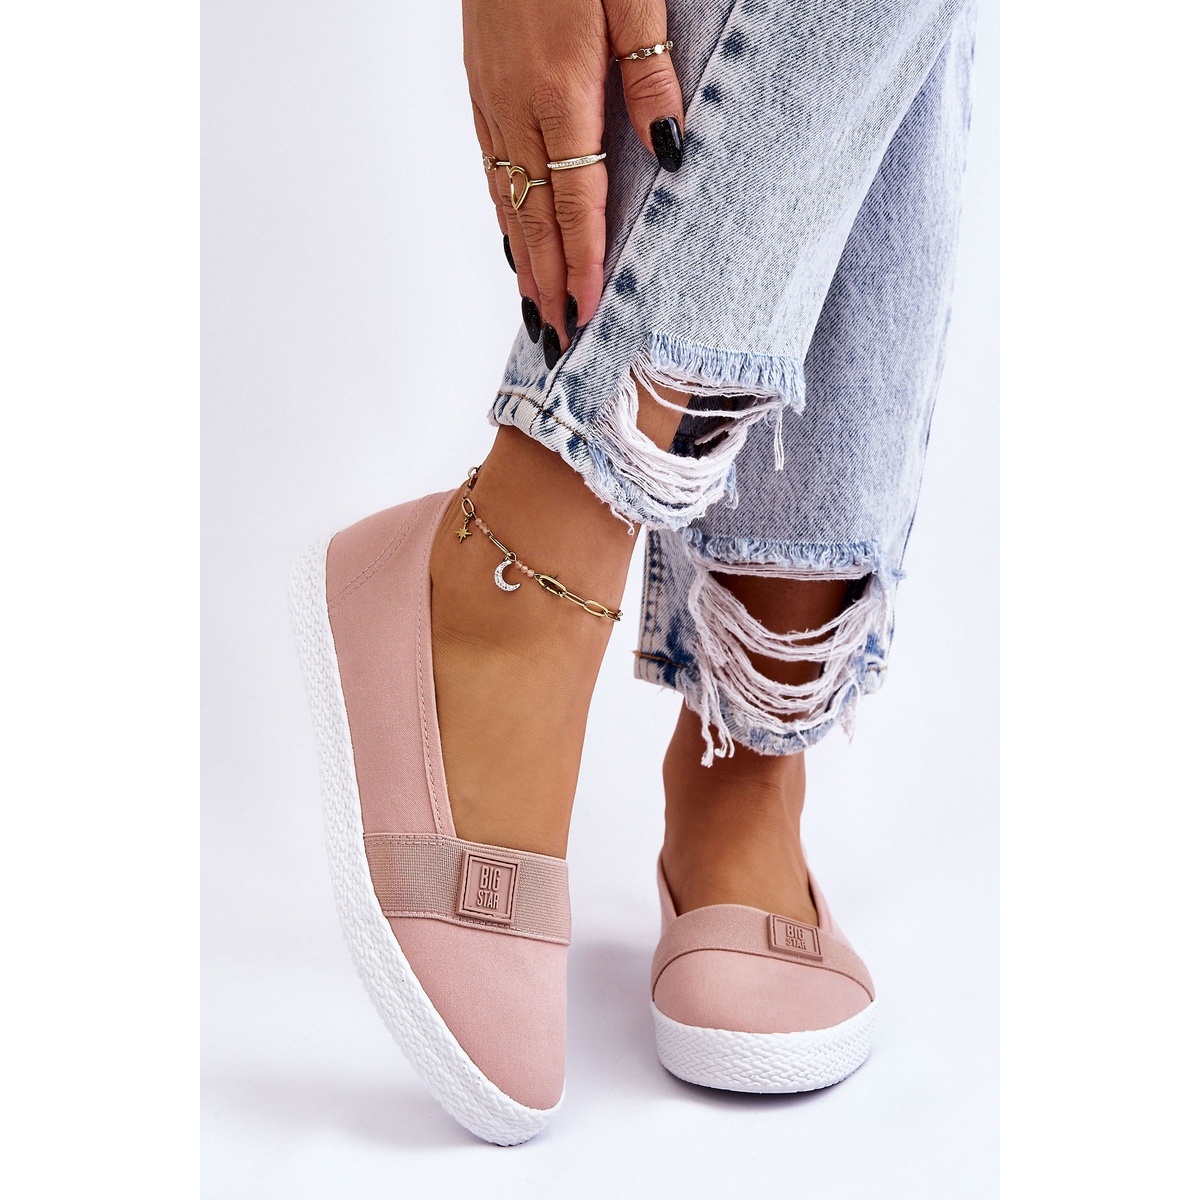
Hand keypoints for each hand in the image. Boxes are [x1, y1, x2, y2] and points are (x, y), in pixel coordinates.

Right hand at [463, 0, 683, 356]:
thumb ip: (649, 75)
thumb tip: (669, 154)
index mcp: (560, 90)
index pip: (573, 202)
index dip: (582, 263)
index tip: (587, 314)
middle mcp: (517, 105)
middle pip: (533, 216)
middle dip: (548, 282)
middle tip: (557, 339)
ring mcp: (490, 97)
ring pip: (505, 197)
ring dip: (521, 259)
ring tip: (534, 307)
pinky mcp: (479, 83)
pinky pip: (490, 166)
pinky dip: (502, 213)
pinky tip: (509, 238)